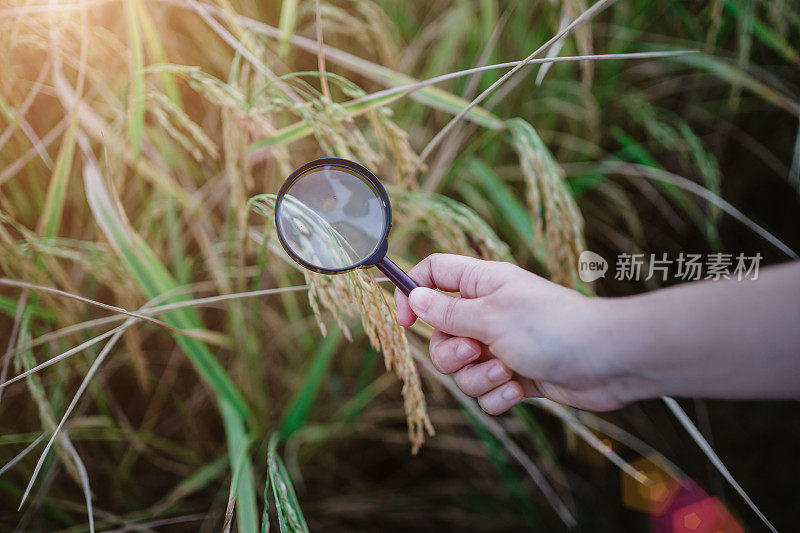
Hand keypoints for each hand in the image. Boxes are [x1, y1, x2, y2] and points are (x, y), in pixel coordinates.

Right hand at [394, 254, 644, 413]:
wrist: (609, 362)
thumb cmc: (553, 328)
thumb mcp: (491, 317)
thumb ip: (448, 312)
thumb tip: (414, 298)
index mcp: (483, 284)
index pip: (435, 273)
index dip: (414, 292)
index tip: (405, 321)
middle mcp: (490, 312)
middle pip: (441, 333)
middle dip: (451, 352)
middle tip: (475, 350)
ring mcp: (503, 345)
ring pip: (462, 368)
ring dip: (478, 377)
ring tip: (507, 372)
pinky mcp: (517, 376)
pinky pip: (486, 391)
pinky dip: (499, 395)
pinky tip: (520, 390)